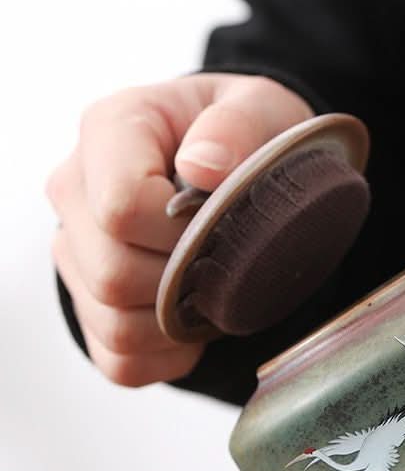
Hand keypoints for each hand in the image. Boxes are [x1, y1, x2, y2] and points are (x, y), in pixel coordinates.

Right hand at [47, 73, 312, 385]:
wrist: (235, 170)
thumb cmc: (247, 137)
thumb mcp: (262, 109)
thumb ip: (238, 125)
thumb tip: (202, 167)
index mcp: (111, 131)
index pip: (120, 208)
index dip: (181, 234)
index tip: (223, 224)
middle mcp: (76, 192)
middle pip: (111, 273)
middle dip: (185, 280)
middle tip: (227, 262)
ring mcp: (77, 253)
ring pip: (114, 323)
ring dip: (180, 323)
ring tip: (215, 291)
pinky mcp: (91, 305)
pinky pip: (121, 360)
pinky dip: (170, 355)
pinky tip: (198, 323)